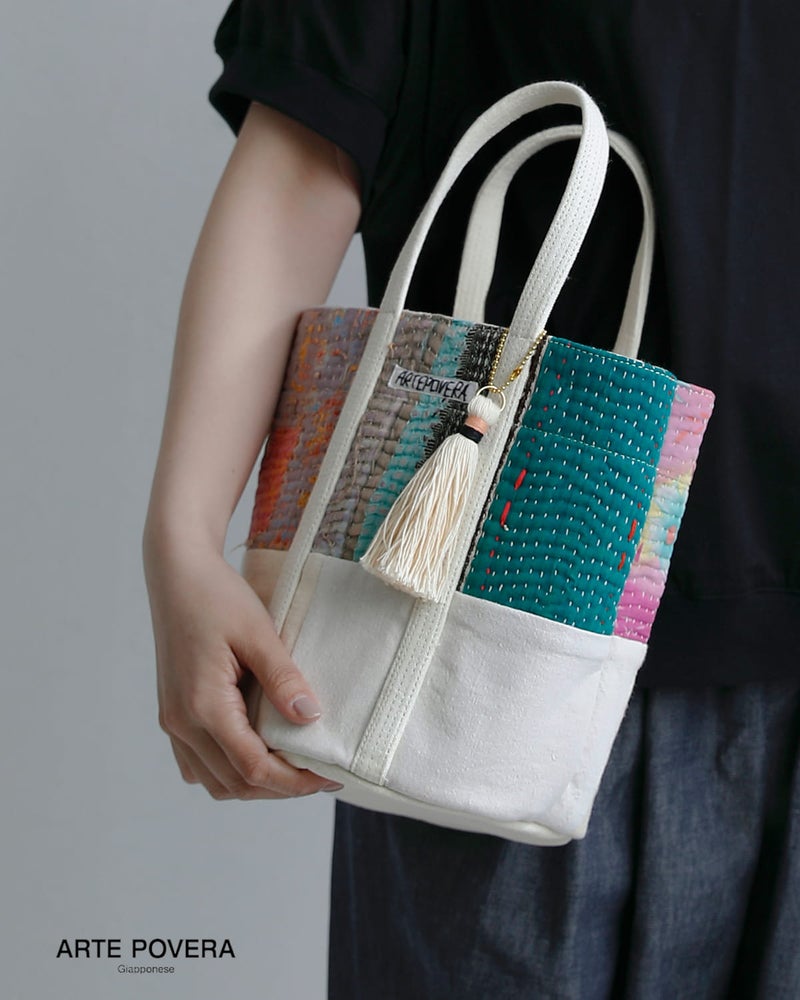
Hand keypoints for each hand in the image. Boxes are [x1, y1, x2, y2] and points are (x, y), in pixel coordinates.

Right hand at [143, 535, 342, 799]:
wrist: (177, 574)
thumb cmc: (216, 596)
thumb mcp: (257, 632)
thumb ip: (283, 679)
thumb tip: (310, 719)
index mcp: (203, 705)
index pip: (253, 768)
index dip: (294, 782)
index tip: (328, 777)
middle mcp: (182, 722)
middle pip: (234, 784)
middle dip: (279, 788)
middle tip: (318, 775)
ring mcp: (173, 721)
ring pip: (214, 781)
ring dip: (253, 784)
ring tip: (293, 767)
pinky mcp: (174, 714)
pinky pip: (198, 764)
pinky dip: (229, 770)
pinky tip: (257, 753)